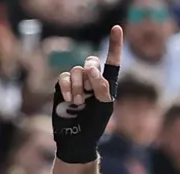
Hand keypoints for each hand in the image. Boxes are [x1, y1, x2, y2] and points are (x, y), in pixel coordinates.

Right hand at [51, 24, 121, 163]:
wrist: (76, 139)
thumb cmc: (94, 126)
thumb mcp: (104, 108)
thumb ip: (103, 87)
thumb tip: (92, 71)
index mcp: (107, 85)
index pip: (112, 62)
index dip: (114, 45)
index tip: (116, 28)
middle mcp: (92, 81)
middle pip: (91, 62)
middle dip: (92, 71)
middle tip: (92, 86)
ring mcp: (77, 83)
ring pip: (77, 70)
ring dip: (78, 86)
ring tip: (78, 102)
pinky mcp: (62, 87)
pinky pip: (64, 77)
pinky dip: (67, 87)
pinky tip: (68, 99)